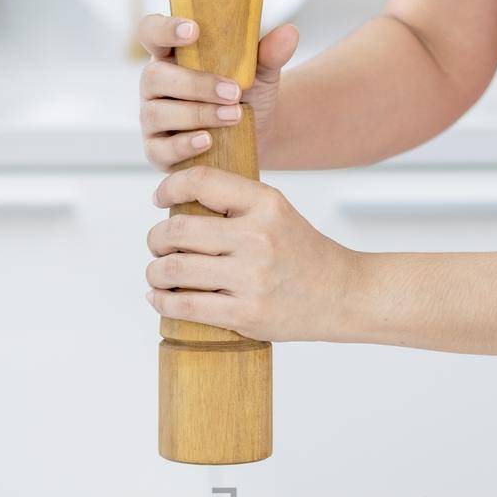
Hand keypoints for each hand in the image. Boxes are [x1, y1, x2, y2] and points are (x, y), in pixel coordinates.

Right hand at [138, 14, 298, 171]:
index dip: (164, 29)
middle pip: (154, 76)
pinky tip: (208, 141)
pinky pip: (159, 149)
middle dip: (195, 84)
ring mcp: (152, 118)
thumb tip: (289, 33)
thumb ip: (269, 54)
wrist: (254, 136)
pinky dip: (184, 145)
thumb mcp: (261, 74)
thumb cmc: (246, 96)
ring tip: (234, 116)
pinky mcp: (156, 150)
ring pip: (157, 113)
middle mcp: (155, 84)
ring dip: (198, 114)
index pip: (151, 32)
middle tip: (234, 92)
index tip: (194, 31)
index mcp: (171, 55)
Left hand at [146, 168, 359, 341]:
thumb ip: (233, 203)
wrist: (341, 294)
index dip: (169, 188)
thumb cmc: (301, 253)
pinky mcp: (247, 314)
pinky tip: (159, 297)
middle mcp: (258, 238)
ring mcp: (252, 278)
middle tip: (158, 247)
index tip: (159, 200)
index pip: (200, 182)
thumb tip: (173, 204)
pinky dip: (162, 302)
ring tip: (158, 274)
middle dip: (155, 240)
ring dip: (155, 272)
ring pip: (174, 270)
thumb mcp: (276, 212)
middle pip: (177, 231)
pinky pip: (186, 307)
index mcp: (265, 204)